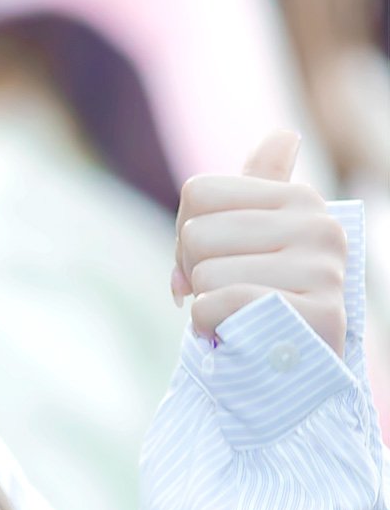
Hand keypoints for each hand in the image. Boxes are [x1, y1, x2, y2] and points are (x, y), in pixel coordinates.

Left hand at [172, 130, 347, 355]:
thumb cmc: (260, 300)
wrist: (288, 375)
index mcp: (299, 199)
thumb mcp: (253, 239)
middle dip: (195, 273)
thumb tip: (286, 134)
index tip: (211, 262)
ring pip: (205, 273)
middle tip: (224, 296)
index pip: (198, 192)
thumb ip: (255, 192)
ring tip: (237, 317)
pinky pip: (220, 305)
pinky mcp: (317, 317)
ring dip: (205, 305)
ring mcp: (324, 271)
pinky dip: (211, 327)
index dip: (185, 234)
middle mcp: (319, 226)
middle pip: (197, 232)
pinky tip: (238, 335)